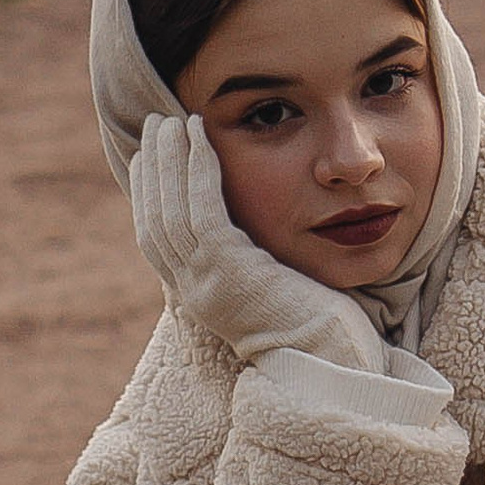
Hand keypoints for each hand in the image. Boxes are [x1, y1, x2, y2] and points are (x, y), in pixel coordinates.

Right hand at [130, 112, 384, 373]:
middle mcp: (193, 292)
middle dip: (153, 169)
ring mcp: (207, 284)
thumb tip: (248, 232)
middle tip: (157, 125)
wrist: (335, 364)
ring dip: (170, 160)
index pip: (157, 237)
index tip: (149, 156)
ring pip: (172, 211)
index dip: (148, 193)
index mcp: (199, 296)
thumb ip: (250, 260)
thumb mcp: (271, 287)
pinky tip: (201, 139)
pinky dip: (198, 170)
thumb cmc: (318, 328)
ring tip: (173, 121)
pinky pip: (203, 212)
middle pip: (155, 220)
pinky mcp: (229, 273)